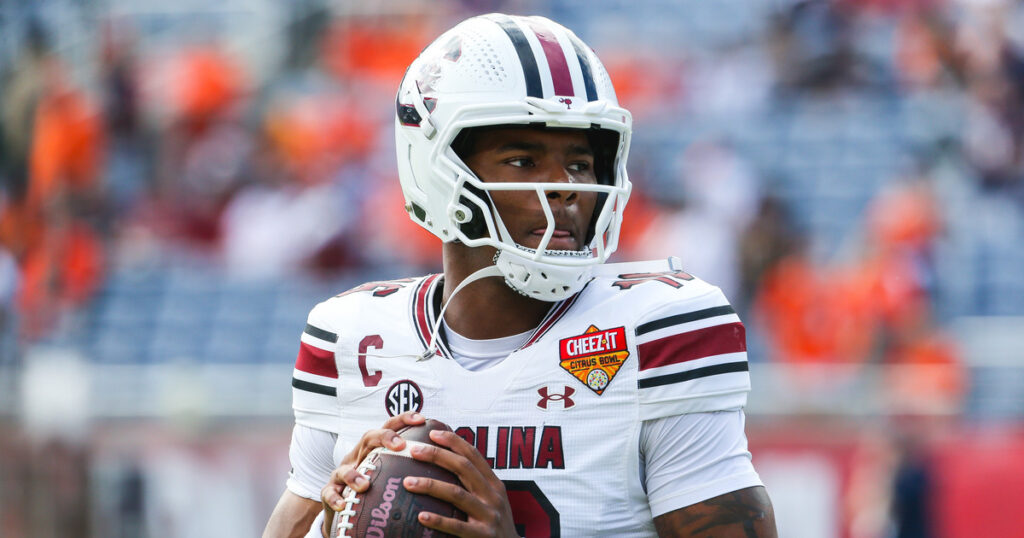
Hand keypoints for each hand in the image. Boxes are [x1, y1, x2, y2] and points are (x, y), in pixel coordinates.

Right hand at [318, 411, 425, 535]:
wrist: (345, 508)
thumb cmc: (374, 488)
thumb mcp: (390, 474)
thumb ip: (412, 467)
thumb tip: (447, 463)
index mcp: (374, 450)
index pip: (389, 428)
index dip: (404, 419)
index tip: (422, 418)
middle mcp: (357, 456)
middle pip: (368, 438)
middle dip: (383, 438)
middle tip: (399, 445)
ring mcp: (341, 473)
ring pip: (344, 468)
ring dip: (354, 475)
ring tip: (365, 485)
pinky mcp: (329, 492)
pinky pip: (329, 493)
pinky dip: (335, 498)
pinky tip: (343, 504)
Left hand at [402, 429, 518, 536]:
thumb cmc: (494, 526)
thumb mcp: (492, 501)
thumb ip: (475, 485)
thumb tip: (445, 465)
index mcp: (494, 485)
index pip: (474, 456)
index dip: (454, 442)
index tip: (433, 433)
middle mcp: (493, 496)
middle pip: (464, 468)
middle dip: (437, 456)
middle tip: (414, 450)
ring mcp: (489, 516)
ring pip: (457, 494)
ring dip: (430, 486)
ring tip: (408, 482)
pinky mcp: (483, 536)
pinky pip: (457, 527)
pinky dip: (439, 520)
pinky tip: (421, 516)